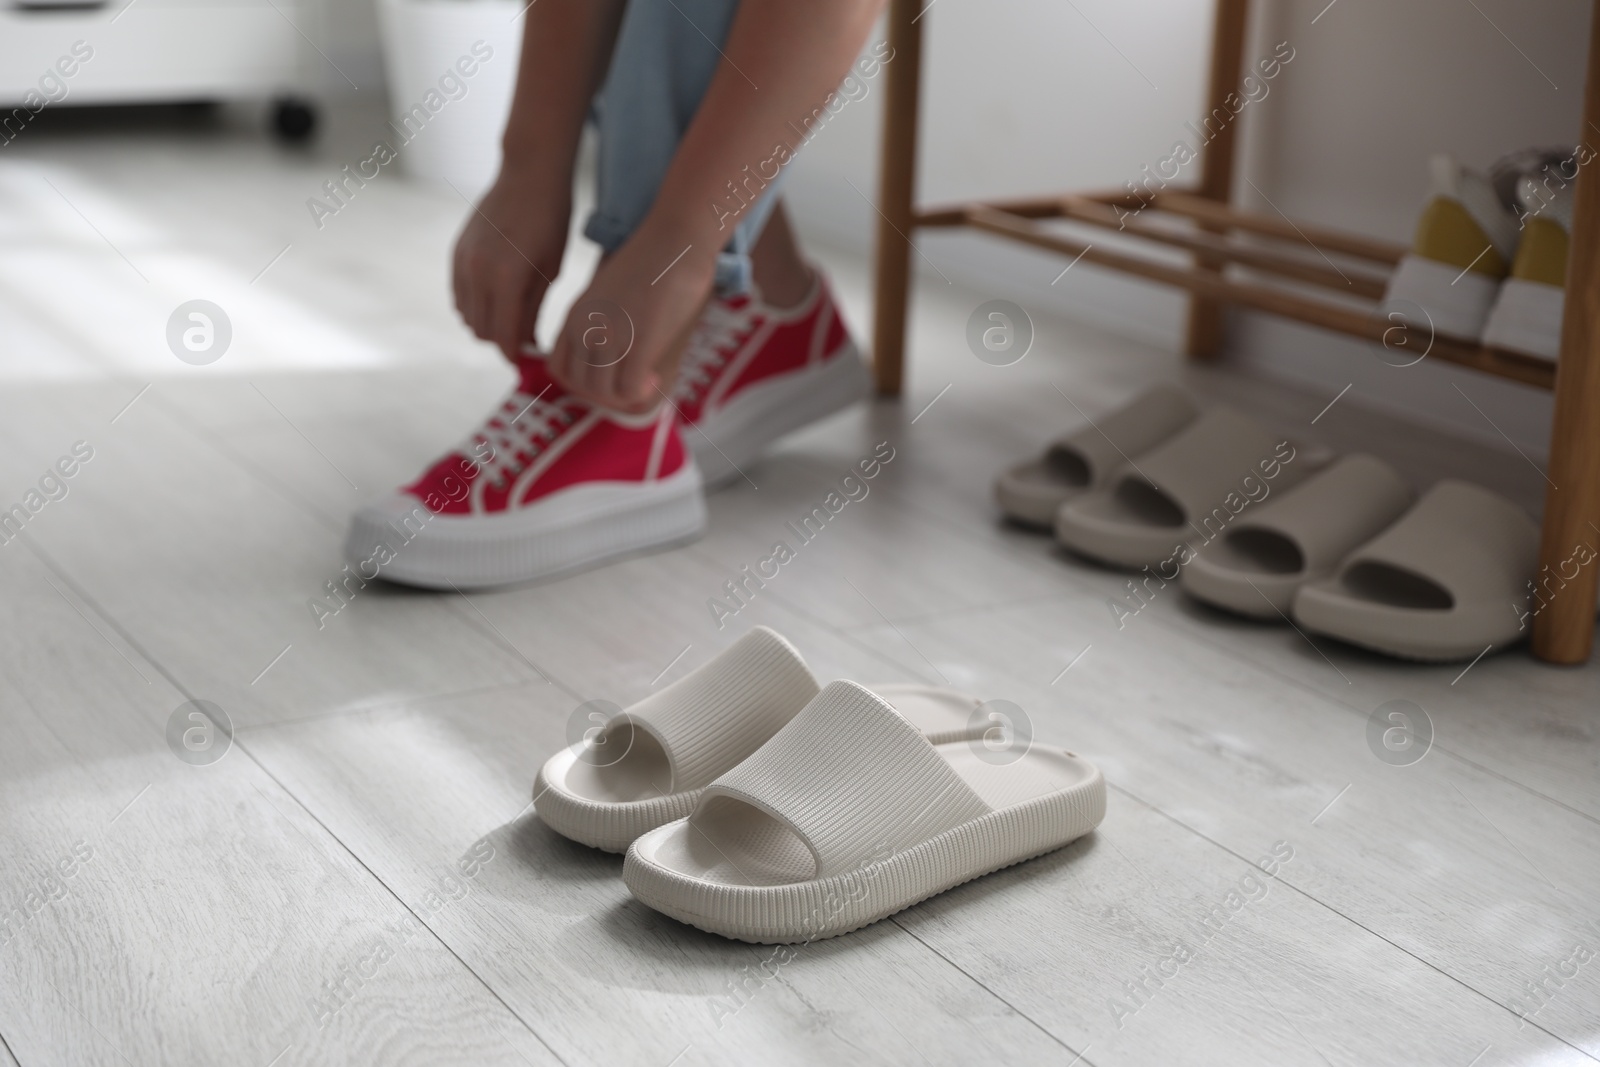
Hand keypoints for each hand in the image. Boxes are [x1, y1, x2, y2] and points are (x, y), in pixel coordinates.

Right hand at [452, 162, 570, 359]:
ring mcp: (463, 262)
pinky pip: (458, 294)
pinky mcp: (457, 253)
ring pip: (466, 315)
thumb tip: (529, 345)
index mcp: (507, 279)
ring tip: (512, 320)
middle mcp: (478, 272)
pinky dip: (473, 306)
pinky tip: (496, 301)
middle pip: (482, 330)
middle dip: (502, 341)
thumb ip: (534, 309)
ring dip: (486, 325)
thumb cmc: (551, 221)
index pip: (504, 336)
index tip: (528, 361)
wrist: (529, 174)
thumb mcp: (550, 270)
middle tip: (524, 341)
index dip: (515, 355)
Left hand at [548, 221, 716, 411]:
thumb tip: (616, 341)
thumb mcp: (611, 288)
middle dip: (605, 396)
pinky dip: (641, 391)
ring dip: (624, 396)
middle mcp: (586, 328)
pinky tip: (656, 377)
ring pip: (602, 392)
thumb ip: (604, 314)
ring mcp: (610, 335)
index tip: (608, 378)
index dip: (581, 383)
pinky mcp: (636, 341)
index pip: (558, 369)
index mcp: (575, 315)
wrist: (675, 238)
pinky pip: (628, 390)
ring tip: (646, 380)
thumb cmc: (652, 259)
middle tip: (632, 385)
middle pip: (579, 386)